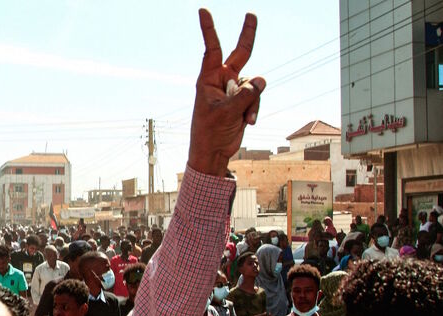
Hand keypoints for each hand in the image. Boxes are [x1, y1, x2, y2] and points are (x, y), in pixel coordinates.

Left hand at [188, 9, 264, 176]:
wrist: (213, 152)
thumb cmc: (210, 132)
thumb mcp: (227, 112)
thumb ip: (246, 94)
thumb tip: (262, 80)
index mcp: (209, 79)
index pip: (211, 49)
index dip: (209, 29)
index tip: (203, 10)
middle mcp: (222, 80)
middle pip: (239, 54)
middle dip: (247, 35)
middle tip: (251, 14)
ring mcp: (234, 89)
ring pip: (254, 84)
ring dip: (253, 101)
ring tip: (244, 118)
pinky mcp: (244, 100)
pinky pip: (257, 96)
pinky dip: (255, 109)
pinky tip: (248, 122)